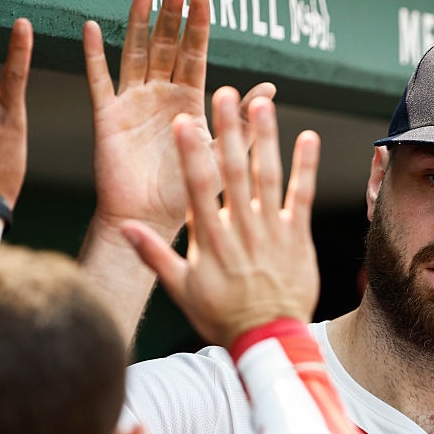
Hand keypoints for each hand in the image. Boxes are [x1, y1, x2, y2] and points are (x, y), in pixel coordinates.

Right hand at [84, 0, 275, 239]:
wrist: (152, 218)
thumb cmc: (189, 191)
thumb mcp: (223, 154)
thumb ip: (242, 122)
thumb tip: (270, 89)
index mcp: (189, 101)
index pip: (195, 55)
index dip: (199, 27)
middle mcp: (160, 95)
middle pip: (165, 46)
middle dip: (171, 14)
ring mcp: (133, 103)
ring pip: (135, 53)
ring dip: (138, 23)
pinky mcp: (108, 117)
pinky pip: (100, 81)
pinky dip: (94, 56)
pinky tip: (91, 29)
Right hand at [120, 89, 318, 348]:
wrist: (268, 338)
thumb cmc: (222, 315)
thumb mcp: (181, 289)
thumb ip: (154, 255)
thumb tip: (126, 227)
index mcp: (211, 239)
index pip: (198, 189)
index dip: (192, 154)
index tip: (185, 123)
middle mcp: (241, 228)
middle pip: (233, 172)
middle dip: (227, 131)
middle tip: (223, 94)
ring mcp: (271, 230)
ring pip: (268, 176)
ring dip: (266, 138)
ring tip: (262, 104)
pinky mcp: (297, 235)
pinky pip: (302, 195)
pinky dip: (306, 166)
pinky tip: (308, 137)